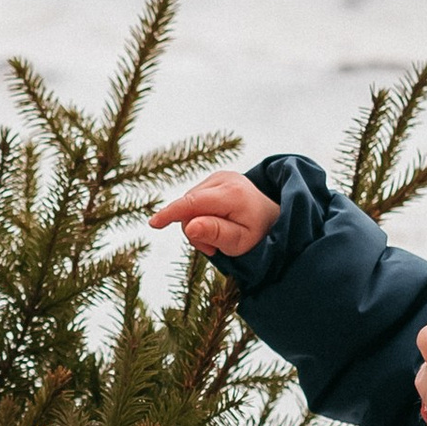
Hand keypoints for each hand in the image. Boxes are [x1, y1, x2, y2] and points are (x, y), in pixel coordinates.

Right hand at [149, 168, 279, 259]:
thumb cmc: (258, 233)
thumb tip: (190, 226)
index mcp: (232, 194)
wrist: (273, 218)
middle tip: (213, 249)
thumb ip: (215, 234)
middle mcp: (224, 179)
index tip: (153, 223)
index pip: (193, 203)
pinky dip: (198, 215)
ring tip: (217, 237)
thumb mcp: (240, 242)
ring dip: (196, 224)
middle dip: (193, 230)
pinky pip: (194, 200)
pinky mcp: (214, 179)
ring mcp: (219, 176)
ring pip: (188, 204)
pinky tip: (214, 222)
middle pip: (187, 206)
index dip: (171, 213)